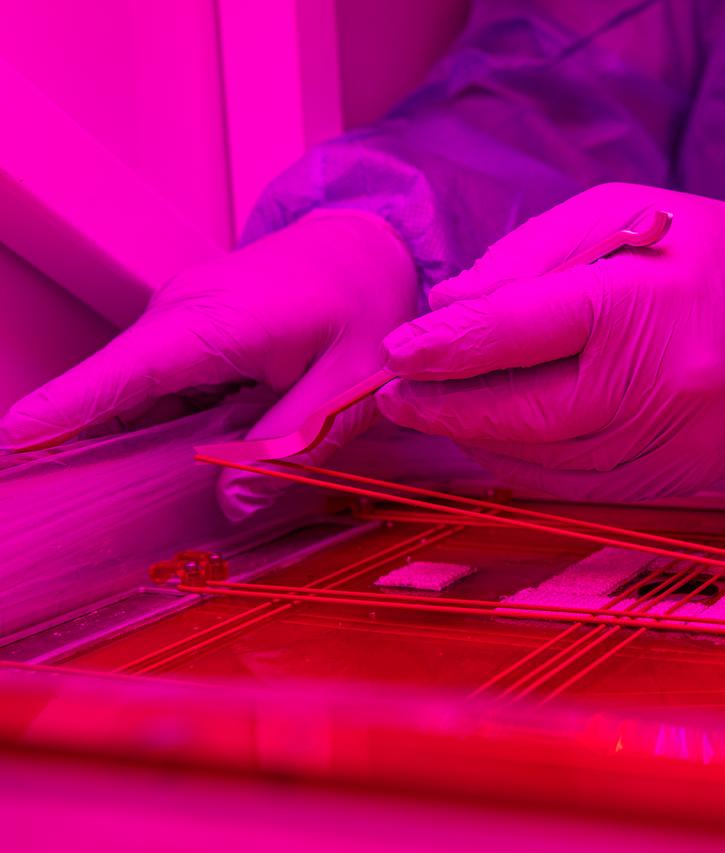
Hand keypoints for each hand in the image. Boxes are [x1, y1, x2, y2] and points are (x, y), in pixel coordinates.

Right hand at [0, 211, 417, 518]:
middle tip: (74, 510)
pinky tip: (177, 457)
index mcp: (215, 324)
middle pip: (114, 391)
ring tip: (122, 496)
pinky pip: (156, 383)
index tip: (13, 441)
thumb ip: (292, 443)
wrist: (372, 244)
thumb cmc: (366, 307)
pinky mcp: (186, 328)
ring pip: (134, 391)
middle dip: (88, 446)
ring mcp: (177, 317)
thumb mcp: (349, 385)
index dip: (66, 410)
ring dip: (129, 439)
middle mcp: (179, 314)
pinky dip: (158, 419)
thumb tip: (234, 505)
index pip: (125, 372)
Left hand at [376, 183, 724, 499]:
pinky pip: (586, 486)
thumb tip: (444, 310)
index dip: (447, 349)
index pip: (521, 330)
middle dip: (449, 409)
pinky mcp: (685, 476)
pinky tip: (503, 444)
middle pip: (527, 414)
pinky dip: (533, 468)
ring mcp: (678, 439)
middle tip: (396, 397)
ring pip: (550, 461)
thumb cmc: (702, 251)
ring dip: (484, 443)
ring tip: (443, 415)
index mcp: (642, 300)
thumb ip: (529, 259)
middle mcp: (664, 380)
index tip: (394, 356)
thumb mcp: (618, 216)